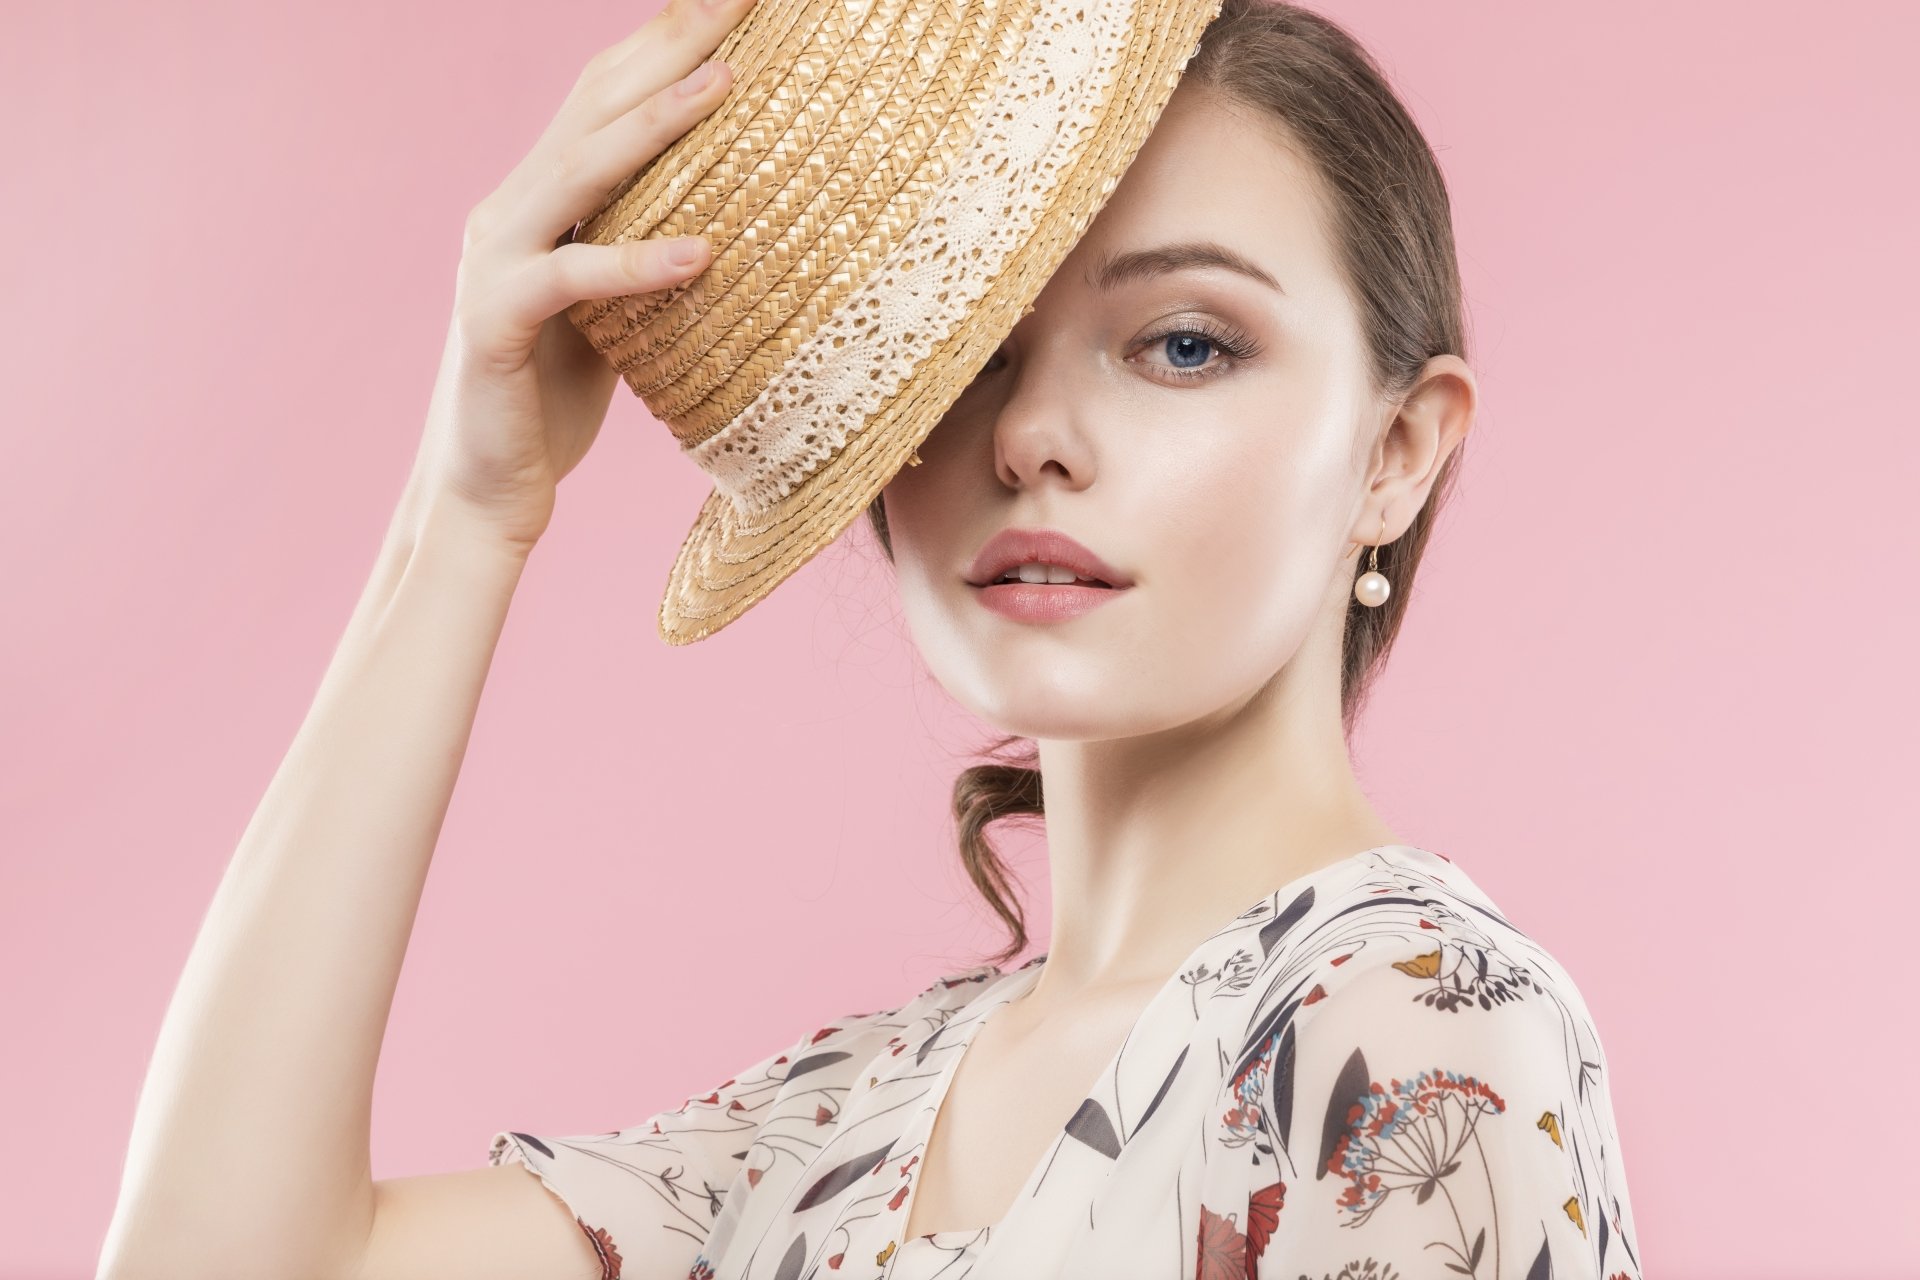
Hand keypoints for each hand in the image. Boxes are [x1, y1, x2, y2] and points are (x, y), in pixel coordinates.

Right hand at [405, 0, 757, 550]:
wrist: (486, 489)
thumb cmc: (554, 400)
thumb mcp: (611, 310)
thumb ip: (640, 252)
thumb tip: (728, 220)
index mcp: (536, 200)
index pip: (603, 98)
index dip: (663, 44)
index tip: (734, 5)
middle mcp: (506, 212)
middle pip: (592, 107)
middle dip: (668, 49)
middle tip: (739, 2)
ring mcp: (492, 261)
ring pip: (578, 172)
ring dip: (657, 125)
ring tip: (730, 86)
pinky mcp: (494, 322)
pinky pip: (572, 279)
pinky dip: (637, 263)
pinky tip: (701, 253)